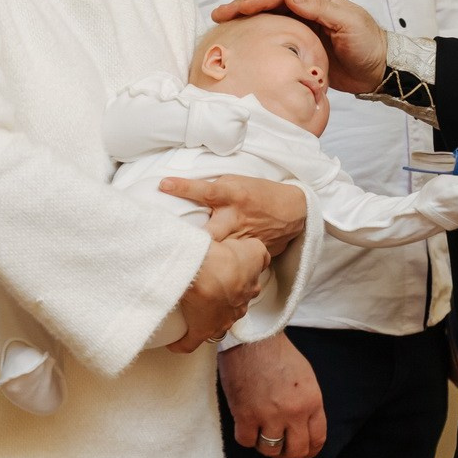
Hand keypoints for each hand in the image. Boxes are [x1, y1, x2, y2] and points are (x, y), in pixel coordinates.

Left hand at [160, 175, 308, 255]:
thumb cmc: (260, 193)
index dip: (184, 188)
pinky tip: (208, 275)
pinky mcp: (251, 252)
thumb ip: (216, 190)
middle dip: (194, 241)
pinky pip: (233, 260)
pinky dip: (221, 265)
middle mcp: (236, 217)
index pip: (206, 191)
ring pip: (220, 252)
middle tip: (170, 244)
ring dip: (204, 258)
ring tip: (182, 265)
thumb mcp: (238, 182)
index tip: (163, 185)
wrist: (294, 210)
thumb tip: (188, 196)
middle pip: (210, 233)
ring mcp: (244, 238)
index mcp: (233, 195)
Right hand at [170, 235, 268, 352]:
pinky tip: (175, 342)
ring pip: (216, 323)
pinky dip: (183, 343)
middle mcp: (239, 306)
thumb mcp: (252, 248)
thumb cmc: (226, 256)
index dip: (237, 283)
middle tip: (207, 290)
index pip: (247, 288)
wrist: (206, 271)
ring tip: (192, 311)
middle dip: (224, 301)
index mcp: (251, 287)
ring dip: (207, 318)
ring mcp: (221, 321)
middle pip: (234, 306)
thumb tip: (251, 251)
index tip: (225, 278)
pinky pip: (191, 343)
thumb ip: (256, 250)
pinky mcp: (201, 331)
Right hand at [213, 0, 388, 92]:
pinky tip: (245, 43)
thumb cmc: (368, 44)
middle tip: (218, 15)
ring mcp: (305, 27)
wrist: (380, 69)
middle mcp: (309, 9)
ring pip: (270, 20)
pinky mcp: (304, 45)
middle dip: (244, 9)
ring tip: (223, 27)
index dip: (256, 0)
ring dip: (248, 22)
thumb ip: (321, 9)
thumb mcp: (348, 23)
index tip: (234, 9)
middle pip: (270, 5)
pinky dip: (259, 37)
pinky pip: (277, 37)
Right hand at [219, 332, 327, 457]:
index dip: (310, 452)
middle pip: (296, 451)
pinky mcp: (245, 415)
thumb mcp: (306, 379)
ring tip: (264, 436)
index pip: (318, 439)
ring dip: (267, 447)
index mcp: (312, 402)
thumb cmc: (280, 356)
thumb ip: (307, 406)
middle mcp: (294, 412)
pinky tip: (248, 428)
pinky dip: (248, 438)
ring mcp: (269, 416)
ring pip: (271, 450)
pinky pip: (247, 442)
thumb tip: (302, 430)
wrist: (254, 341)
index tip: (302, 455)